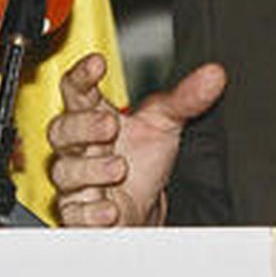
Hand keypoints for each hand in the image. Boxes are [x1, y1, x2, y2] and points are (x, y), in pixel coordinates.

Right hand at [47, 52, 226, 226]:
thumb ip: (186, 99)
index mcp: (93, 116)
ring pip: (65, 171)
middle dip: (83, 125)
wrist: (144, 206)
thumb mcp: (166, 123)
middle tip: (110, 124)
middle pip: (61, 129)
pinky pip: (73, 213)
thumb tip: (214, 76)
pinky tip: (110, 210)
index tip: (97, 63)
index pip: (76, 90)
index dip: (81, 76)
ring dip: (90, 169)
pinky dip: (90, 212)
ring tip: (119, 167)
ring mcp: (77, 180)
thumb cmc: (142, 159)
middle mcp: (79, 147)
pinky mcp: (79, 213)